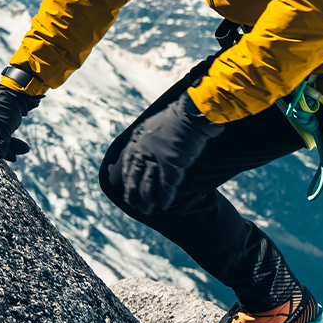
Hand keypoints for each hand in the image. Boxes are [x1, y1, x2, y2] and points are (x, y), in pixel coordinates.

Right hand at [0, 86, 41, 160]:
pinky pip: (1, 136)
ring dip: (9, 146)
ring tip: (24, 149)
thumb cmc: (6, 105)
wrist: (18, 91)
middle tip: (14, 158)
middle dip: (2, 150)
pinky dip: (11, 142)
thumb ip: (0, 141)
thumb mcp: (4, 125)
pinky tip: (23, 148)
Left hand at [116, 94, 225, 214]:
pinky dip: (165, 198)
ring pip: (148, 185)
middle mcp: (143, 149)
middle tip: (135, 206)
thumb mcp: (158, 122)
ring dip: (148, 200)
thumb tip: (152, 147)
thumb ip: (151, 136)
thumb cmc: (181, 115)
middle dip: (134, 194)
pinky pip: (165, 187)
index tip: (128, 190)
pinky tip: (165, 205)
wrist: (194, 112)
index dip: (128, 179)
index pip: (128, 164)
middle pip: (134, 177)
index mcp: (138, 138)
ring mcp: (156, 158)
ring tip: (148, 210)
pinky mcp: (171, 165)